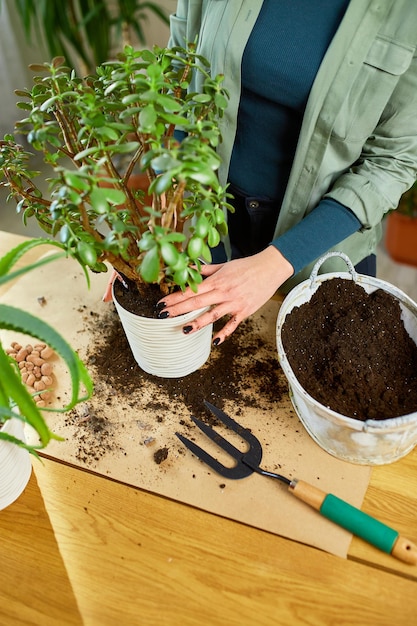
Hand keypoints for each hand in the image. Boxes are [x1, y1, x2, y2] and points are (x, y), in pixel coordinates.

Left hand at [158, 245, 293, 343]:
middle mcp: (223, 292)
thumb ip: (205, 270)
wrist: (270, 268)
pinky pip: (232, 324)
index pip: (191, 290)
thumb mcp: (223, 266)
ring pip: (213, 315)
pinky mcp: (244, 311)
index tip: (161, 303)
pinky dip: (224, 333)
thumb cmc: (246, 266)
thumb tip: (188, 269)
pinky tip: (215, 341)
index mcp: (216, 280)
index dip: (174, 297)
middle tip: (163, 316)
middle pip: (197, 302)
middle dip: (178, 309)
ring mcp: (234, 303)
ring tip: (184, 330)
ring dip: (198, 323)